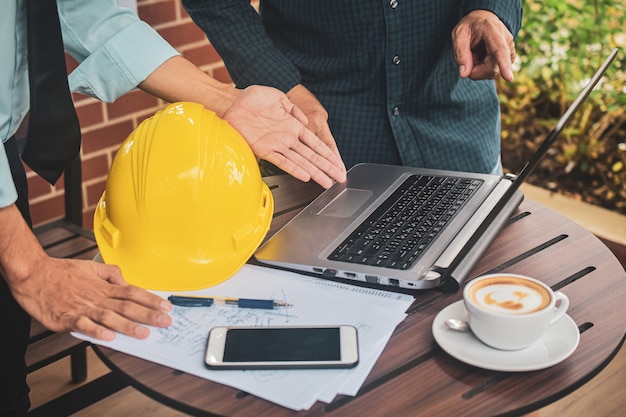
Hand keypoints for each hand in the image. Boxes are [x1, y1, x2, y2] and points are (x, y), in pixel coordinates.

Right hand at [1, 205, 171, 340]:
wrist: (34, 275)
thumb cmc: (61, 272)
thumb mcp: (90, 267)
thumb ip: (110, 273)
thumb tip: (125, 280)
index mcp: (104, 287)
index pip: (133, 293)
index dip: (151, 300)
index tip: (166, 306)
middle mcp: (97, 298)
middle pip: (127, 306)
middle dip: (149, 315)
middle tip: (165, 321)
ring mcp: (83, 308)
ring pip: (110, 317)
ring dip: (129, 326)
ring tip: (144, 333)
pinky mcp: (67, 318)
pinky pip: (84, 326)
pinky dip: (97, 331)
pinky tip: (109, 337)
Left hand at [223, 86, 346, 188]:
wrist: (233, 103)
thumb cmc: (254, 99)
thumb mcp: (278, 97)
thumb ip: (293, 108)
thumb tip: (304, 120)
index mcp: (293, 126)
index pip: (315, 143)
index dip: (328, 154)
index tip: (338, 164)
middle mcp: (287, 138)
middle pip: (312, 156)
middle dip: (327, 168)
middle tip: (340, 178)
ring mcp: (277, 145)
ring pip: (301, 162)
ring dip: (315, 172)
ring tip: (327, 182)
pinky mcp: (264, 149)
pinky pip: (282, 161)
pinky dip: (294, 169)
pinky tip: (305, 176)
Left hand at [452, 10, 516, 81]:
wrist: (483, 19)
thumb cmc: (470, 26)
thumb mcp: (459, 34)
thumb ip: (460, 53)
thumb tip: (464, 74)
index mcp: (493, 30)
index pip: (500, 50)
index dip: (504, 65)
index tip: (509, 79)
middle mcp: (506, 40)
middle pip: (492, 68)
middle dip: (475, 69)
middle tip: (467, 56)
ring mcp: (510, 50)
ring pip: (493, 72)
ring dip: (479, 68)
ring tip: (475, 53)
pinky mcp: (509, 59)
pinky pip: (494, 72)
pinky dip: (483, 69)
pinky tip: (481, 57)